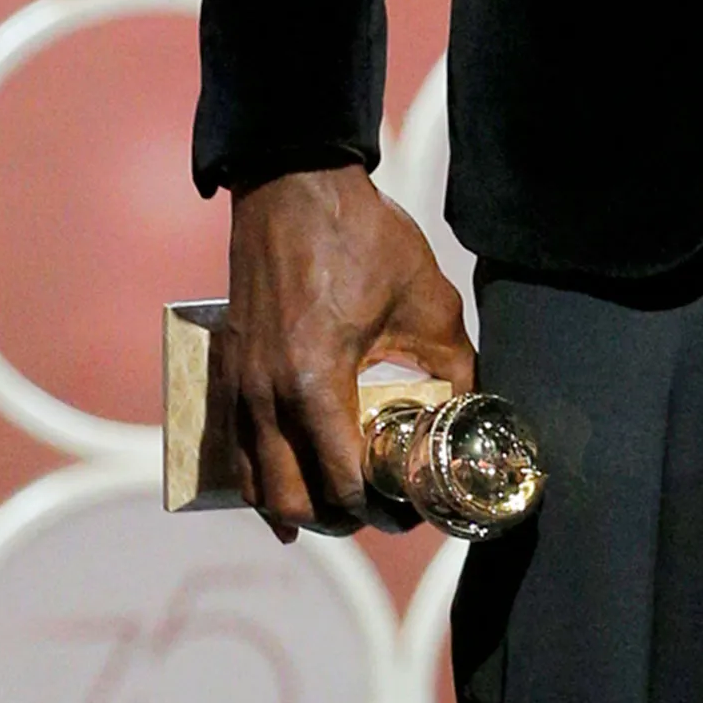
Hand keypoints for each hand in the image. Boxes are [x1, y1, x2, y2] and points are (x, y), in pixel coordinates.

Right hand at [220, 163, 475, 541]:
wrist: (294, 183)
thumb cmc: (360, 236)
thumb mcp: (426, 298)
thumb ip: (452, 363)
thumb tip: (473, 407)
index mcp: (316, 381)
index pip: (342, 480)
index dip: (379, 508)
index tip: (408, 510)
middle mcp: (267, 395)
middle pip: (293, 499)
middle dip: (338, 519)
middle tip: (378, 514)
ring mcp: (240, 386)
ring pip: (256, 485)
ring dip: (297, 508)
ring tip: (339, 512)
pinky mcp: (230, 372)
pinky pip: (237, 452)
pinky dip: (261, 484)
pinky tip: (287, 495)